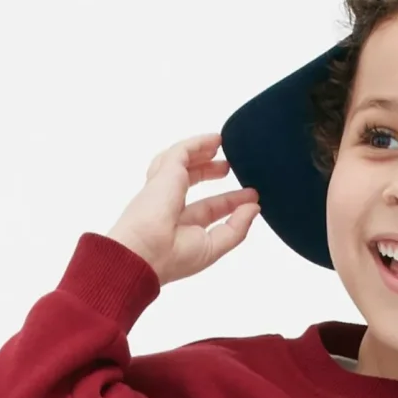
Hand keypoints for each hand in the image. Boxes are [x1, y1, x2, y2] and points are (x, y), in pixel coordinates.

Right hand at [107, 133, 260, 281]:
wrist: (144, 251)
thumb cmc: (172, 257)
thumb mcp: (213, 246)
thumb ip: (236, 228)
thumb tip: (254, 208)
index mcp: (180, 226)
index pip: (209, 209)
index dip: (230, 201)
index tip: (251, 196)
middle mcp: (170, 205)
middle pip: (192, 182)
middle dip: (212, 172)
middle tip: (231, 167)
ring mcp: (164, 187)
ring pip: (181, 163)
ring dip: (201, 152)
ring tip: (219, 144)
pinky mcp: (164, 173)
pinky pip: (181, 151)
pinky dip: (197, 143)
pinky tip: (214, 140)